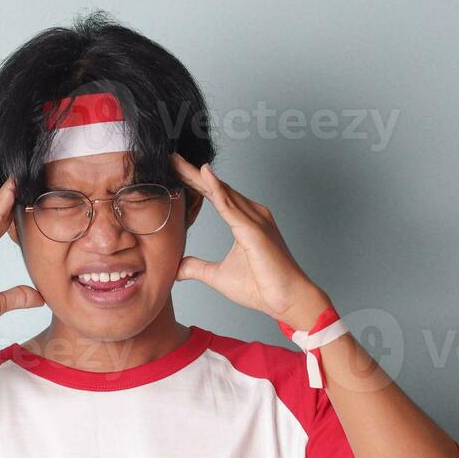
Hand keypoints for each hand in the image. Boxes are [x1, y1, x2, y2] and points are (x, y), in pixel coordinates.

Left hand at [171, 154, 330, 329]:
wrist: (287, 299)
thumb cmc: (261, 287)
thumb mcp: (218, 276)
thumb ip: (197, 268)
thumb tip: (177, 270)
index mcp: (245, 221)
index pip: (215, 196)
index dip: (195, 183)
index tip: (174, 171)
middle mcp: (252, 214)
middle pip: (217, 188)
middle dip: (192, 173)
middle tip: (170, 157)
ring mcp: (254, 219)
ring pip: (222, 191)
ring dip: (198, 176)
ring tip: (178, 162)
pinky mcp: (253, 230)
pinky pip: (230, 206)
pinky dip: (215, 189)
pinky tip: (202, 175)